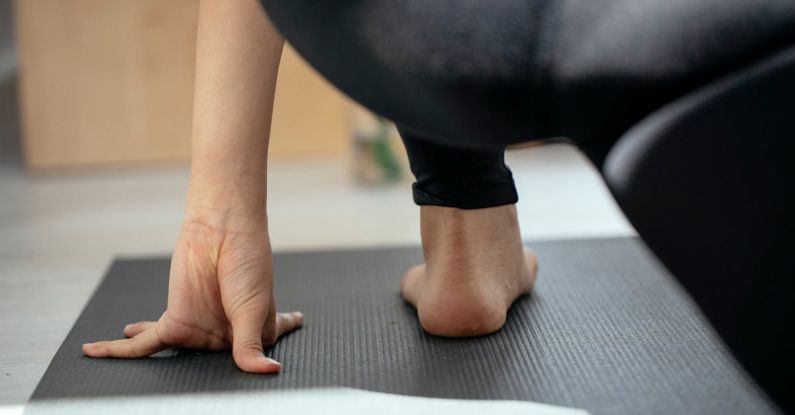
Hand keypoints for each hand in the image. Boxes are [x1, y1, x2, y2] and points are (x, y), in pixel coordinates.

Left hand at [82, 216, 302, 372]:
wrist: (221, 229)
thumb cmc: (248, 262)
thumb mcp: (253, 308)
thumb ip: (250, 344)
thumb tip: (267, 370)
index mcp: (255, 330)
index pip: (261, 352)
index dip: (264, 363)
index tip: (272, 369)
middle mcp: (226, 333)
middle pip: (215, 367)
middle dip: (205, 382)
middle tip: (195, 398)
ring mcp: (199, 328)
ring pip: (178, 362)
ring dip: (160, 373)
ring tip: (143, 389)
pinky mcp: (173, 320)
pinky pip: (145, 345)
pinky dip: (118, 350)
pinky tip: (93, 352)